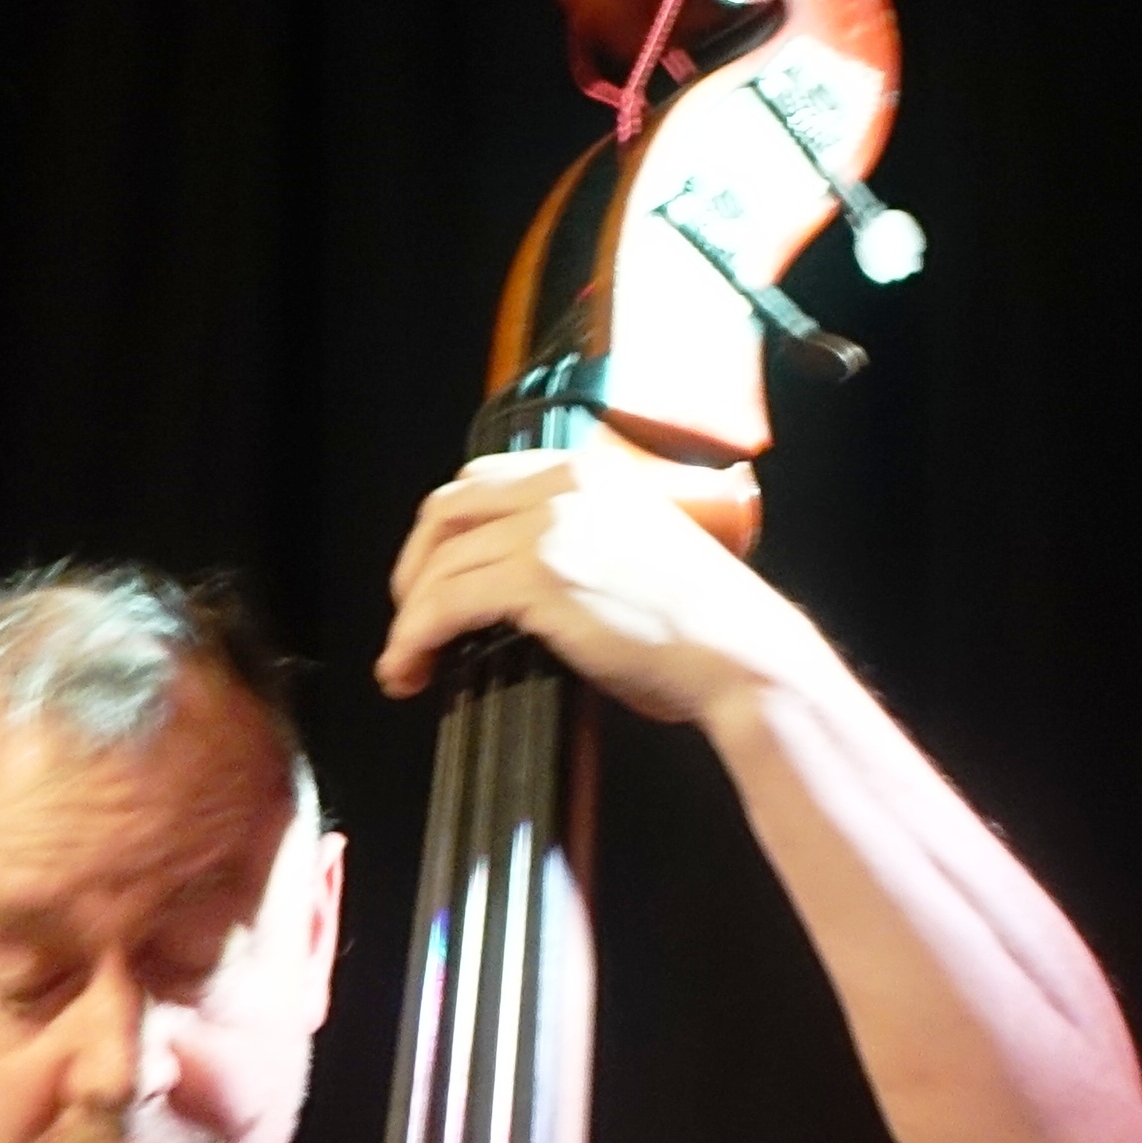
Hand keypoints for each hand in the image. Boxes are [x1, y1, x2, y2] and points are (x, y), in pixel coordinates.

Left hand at [374, 446, 827, 724]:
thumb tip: (512, 581)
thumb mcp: (635, 551)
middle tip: (407, 617)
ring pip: (438, 565)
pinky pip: (442, 605)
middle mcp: (564, 486)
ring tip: (402, 663)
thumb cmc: (698, 623)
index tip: (433, 576)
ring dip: (406, 618)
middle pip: (446, 510)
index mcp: (588, 472)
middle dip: (413, 566)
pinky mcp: (539, 577)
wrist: (739, 651)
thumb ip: (577, 543)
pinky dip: (411, 640)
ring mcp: (550, 527)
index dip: (443, 533)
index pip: (482, 481)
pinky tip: (407, 670)